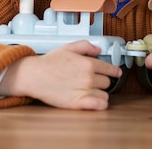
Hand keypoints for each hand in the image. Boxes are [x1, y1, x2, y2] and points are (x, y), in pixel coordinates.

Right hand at [0, 40, 121, 109]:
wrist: (34, 76)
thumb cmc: (49, 62)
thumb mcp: (69, 47)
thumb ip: (86, 46)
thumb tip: (98, 49)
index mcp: (88, 63)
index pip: (110, 68)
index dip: (114, 70)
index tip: (117, 72)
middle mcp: (89, 77)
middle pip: (107, 82)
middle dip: (101, 81)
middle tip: (92, 80)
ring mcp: (84, 90)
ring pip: (104, 94)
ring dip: (100, 92)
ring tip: (90, 90)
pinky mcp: (78, 103)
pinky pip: (99, 105)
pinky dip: (101, 104)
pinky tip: (96, 101)